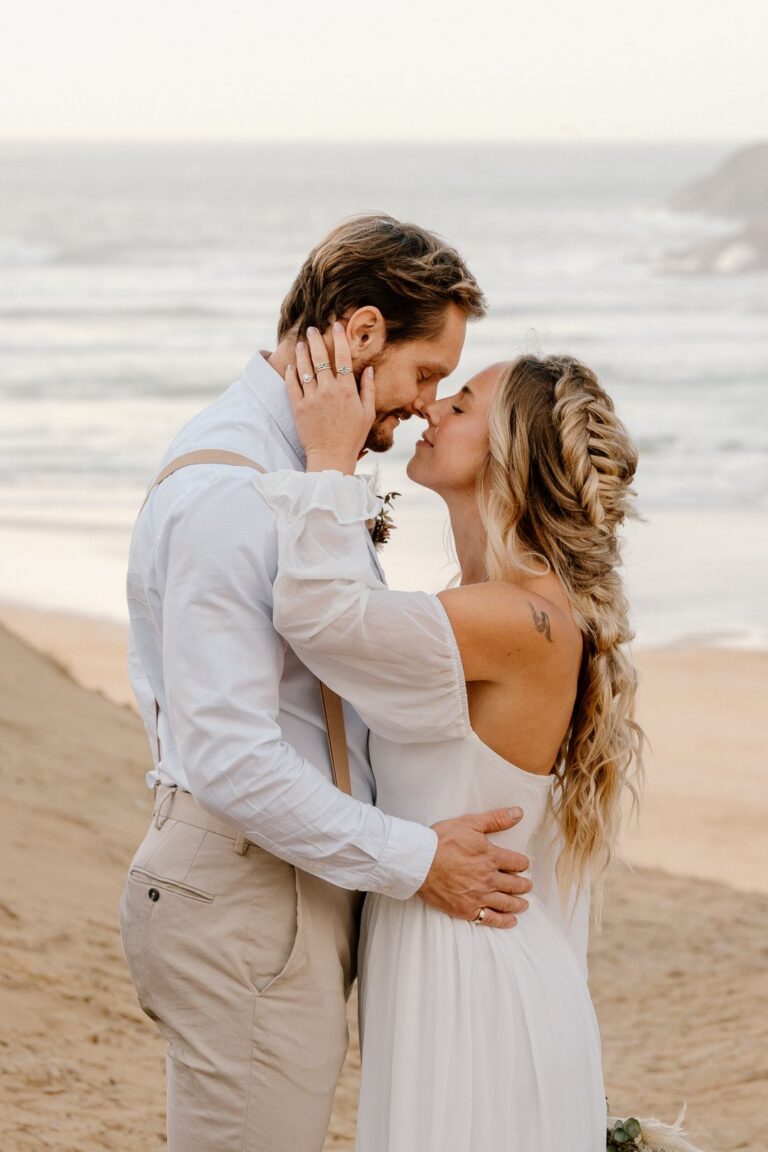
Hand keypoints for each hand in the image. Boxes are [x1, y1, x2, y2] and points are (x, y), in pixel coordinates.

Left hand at [285, 323, 374, 474]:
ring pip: (304, 368)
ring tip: (300, 343)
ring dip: (302, 352)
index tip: (337, 326)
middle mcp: (328, 390)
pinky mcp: (298, 408)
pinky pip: (292, 385)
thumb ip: (368, 389)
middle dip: (316, 340)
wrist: (331, 457)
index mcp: (347, 390)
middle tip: (312, 329)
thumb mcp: (368, 414)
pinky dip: (291, 373)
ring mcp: (311, 398)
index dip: (340, 338)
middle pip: (320, 357)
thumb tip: (368, 369)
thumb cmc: (352, 437)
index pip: (343, 357)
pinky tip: (291, 365)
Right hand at [418, 807, 531, 928]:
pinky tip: (511, 920)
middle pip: (515, 884)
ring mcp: (479, 896)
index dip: (522, 863)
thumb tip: (518, 812)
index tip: (523, 865)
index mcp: (491, 857)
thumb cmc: (442, 840)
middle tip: (526, 885)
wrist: (419, 862)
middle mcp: (489, 879)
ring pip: (506, 902)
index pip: (517, 862)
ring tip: (524, 904)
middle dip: (523, 884)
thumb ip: (496, 819)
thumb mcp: (470, 823)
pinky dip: (504, 921)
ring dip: (518, 903)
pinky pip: (490, 919)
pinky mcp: (467, 909)